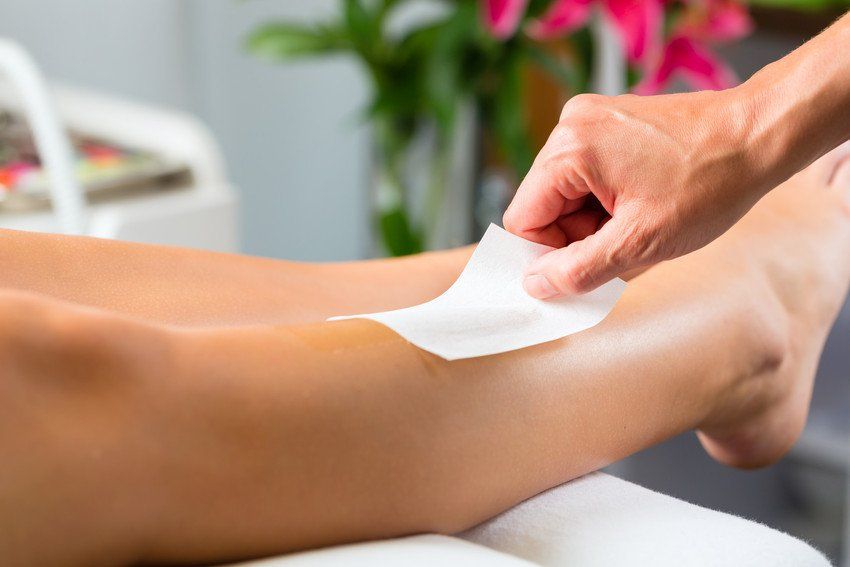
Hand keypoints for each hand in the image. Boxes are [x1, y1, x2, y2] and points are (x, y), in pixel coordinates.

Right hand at [504, 89, 769, 297]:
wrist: (761, 135)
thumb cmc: (711, 183)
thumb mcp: (641, 242)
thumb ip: (579, 270)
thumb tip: (535, 285)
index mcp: (570, 148)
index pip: (523, 218)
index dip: (546, 256)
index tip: (580, 274)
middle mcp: (572, 124)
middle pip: (543, 205)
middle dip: (577, 236)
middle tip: (624, 247)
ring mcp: (590, 119)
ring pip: (566, 193)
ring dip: (595, 221)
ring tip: (641, 224)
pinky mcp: (609, 122)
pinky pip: (587, 175)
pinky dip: (607, 200)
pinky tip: (642, 205)